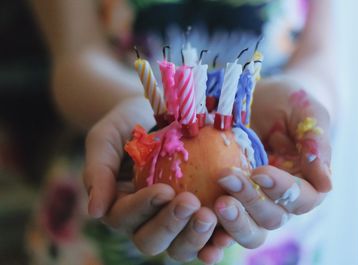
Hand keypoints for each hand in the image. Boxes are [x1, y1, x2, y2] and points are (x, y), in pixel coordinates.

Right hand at [83, 97, 229, 263]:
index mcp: (118, 205)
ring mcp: (171, 221)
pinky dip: (215, 240)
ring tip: (211, 217)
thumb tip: (94, 212)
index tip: (165, 190)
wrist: (157, 112)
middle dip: (170, 226)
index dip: (144, 207)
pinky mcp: (196, 217)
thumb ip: (98, 170)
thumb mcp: (106, 138)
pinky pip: (205, 238)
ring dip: (195, 237)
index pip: (124, 216)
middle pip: (151, 240)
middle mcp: (144, 220)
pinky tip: (227, 234)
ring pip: (179, 247)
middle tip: (191, 204)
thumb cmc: (128, 123)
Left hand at [214, 78, 331, 247]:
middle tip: (226, 179)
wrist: (259, 98)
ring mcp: (254, 200)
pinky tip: (202, 218)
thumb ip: (316, 142)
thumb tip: (327, 183)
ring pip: (251, 228)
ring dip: (234, 219)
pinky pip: (224, 222)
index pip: (303, 198)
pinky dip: (214, 228)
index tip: (260, 172)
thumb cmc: (287, 102)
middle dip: (251, 201)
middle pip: (273, 217)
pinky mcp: (231, 197)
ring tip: (216, 202)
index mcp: (307, 182)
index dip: (283, 190)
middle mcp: (281, 198)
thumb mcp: (305, 112)